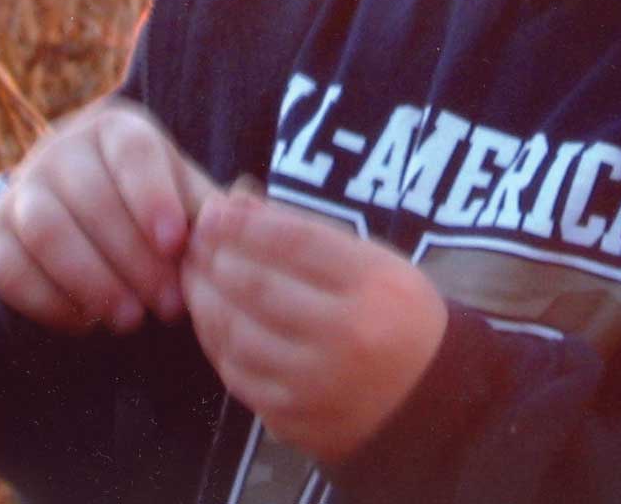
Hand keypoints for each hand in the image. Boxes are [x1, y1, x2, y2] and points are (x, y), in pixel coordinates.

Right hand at [0, 97, 214, 333]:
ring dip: (90, 279)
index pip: (132, 152)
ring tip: (131, 319)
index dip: (152, 195)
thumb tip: (248, 204)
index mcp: (118, 130)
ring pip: (45, 230)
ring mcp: (22, 189)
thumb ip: (214, 210)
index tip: (176, 242)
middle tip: (169, 306)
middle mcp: (63, 149)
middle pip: (90, 196)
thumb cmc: (154, 209)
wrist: (85, 219)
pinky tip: (88, 324)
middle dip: (133, 258)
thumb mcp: (186, 200)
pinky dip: (49, 301)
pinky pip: (9, 268)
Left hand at [182, 185, 447, 462]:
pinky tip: (211, 320)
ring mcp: (319, 384)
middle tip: (191, 242)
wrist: (429, 402)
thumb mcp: (372, 261)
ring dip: (204, 300)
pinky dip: (216, 343)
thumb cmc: (396, 315)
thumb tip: (237, 202)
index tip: (213, 210)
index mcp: (373, 285)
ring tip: (192, 276)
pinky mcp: (296, 419)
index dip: (244, 224)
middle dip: (213, 258)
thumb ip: (306, 232)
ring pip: (238, 334)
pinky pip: (239, 376)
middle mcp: (347, 335)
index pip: (293, 243)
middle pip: (258, 287)